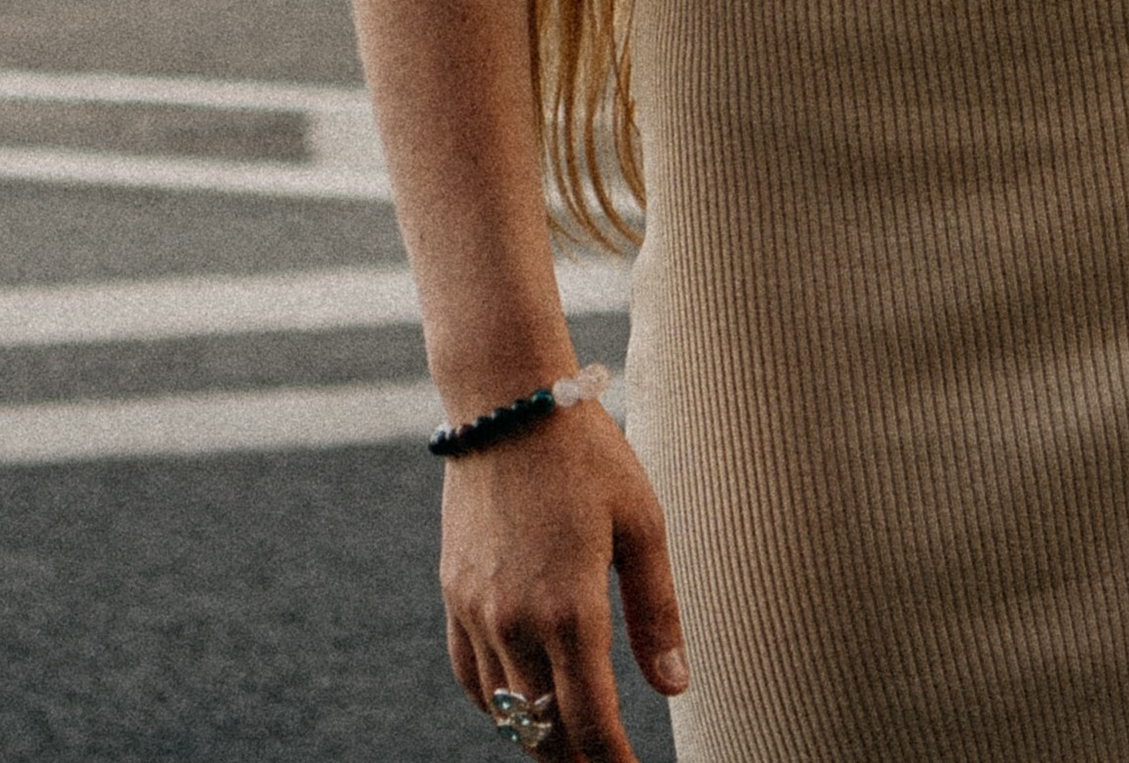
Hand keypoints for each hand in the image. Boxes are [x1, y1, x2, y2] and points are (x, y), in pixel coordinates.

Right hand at [441, 404, 687, 755]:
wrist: (507, 402)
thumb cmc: (588, 455)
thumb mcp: (641, 524)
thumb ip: (657, 613)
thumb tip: (675, 688)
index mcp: (571, 611)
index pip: (590, 725)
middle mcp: (516, 624)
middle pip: (545, 730)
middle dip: (577, 760)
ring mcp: (477, 612)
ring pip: (506, 711)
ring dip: (538, 736)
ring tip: (571, 743)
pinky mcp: (453, 594)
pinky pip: (471, 676)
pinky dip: (496, 704)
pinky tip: (521, 704)